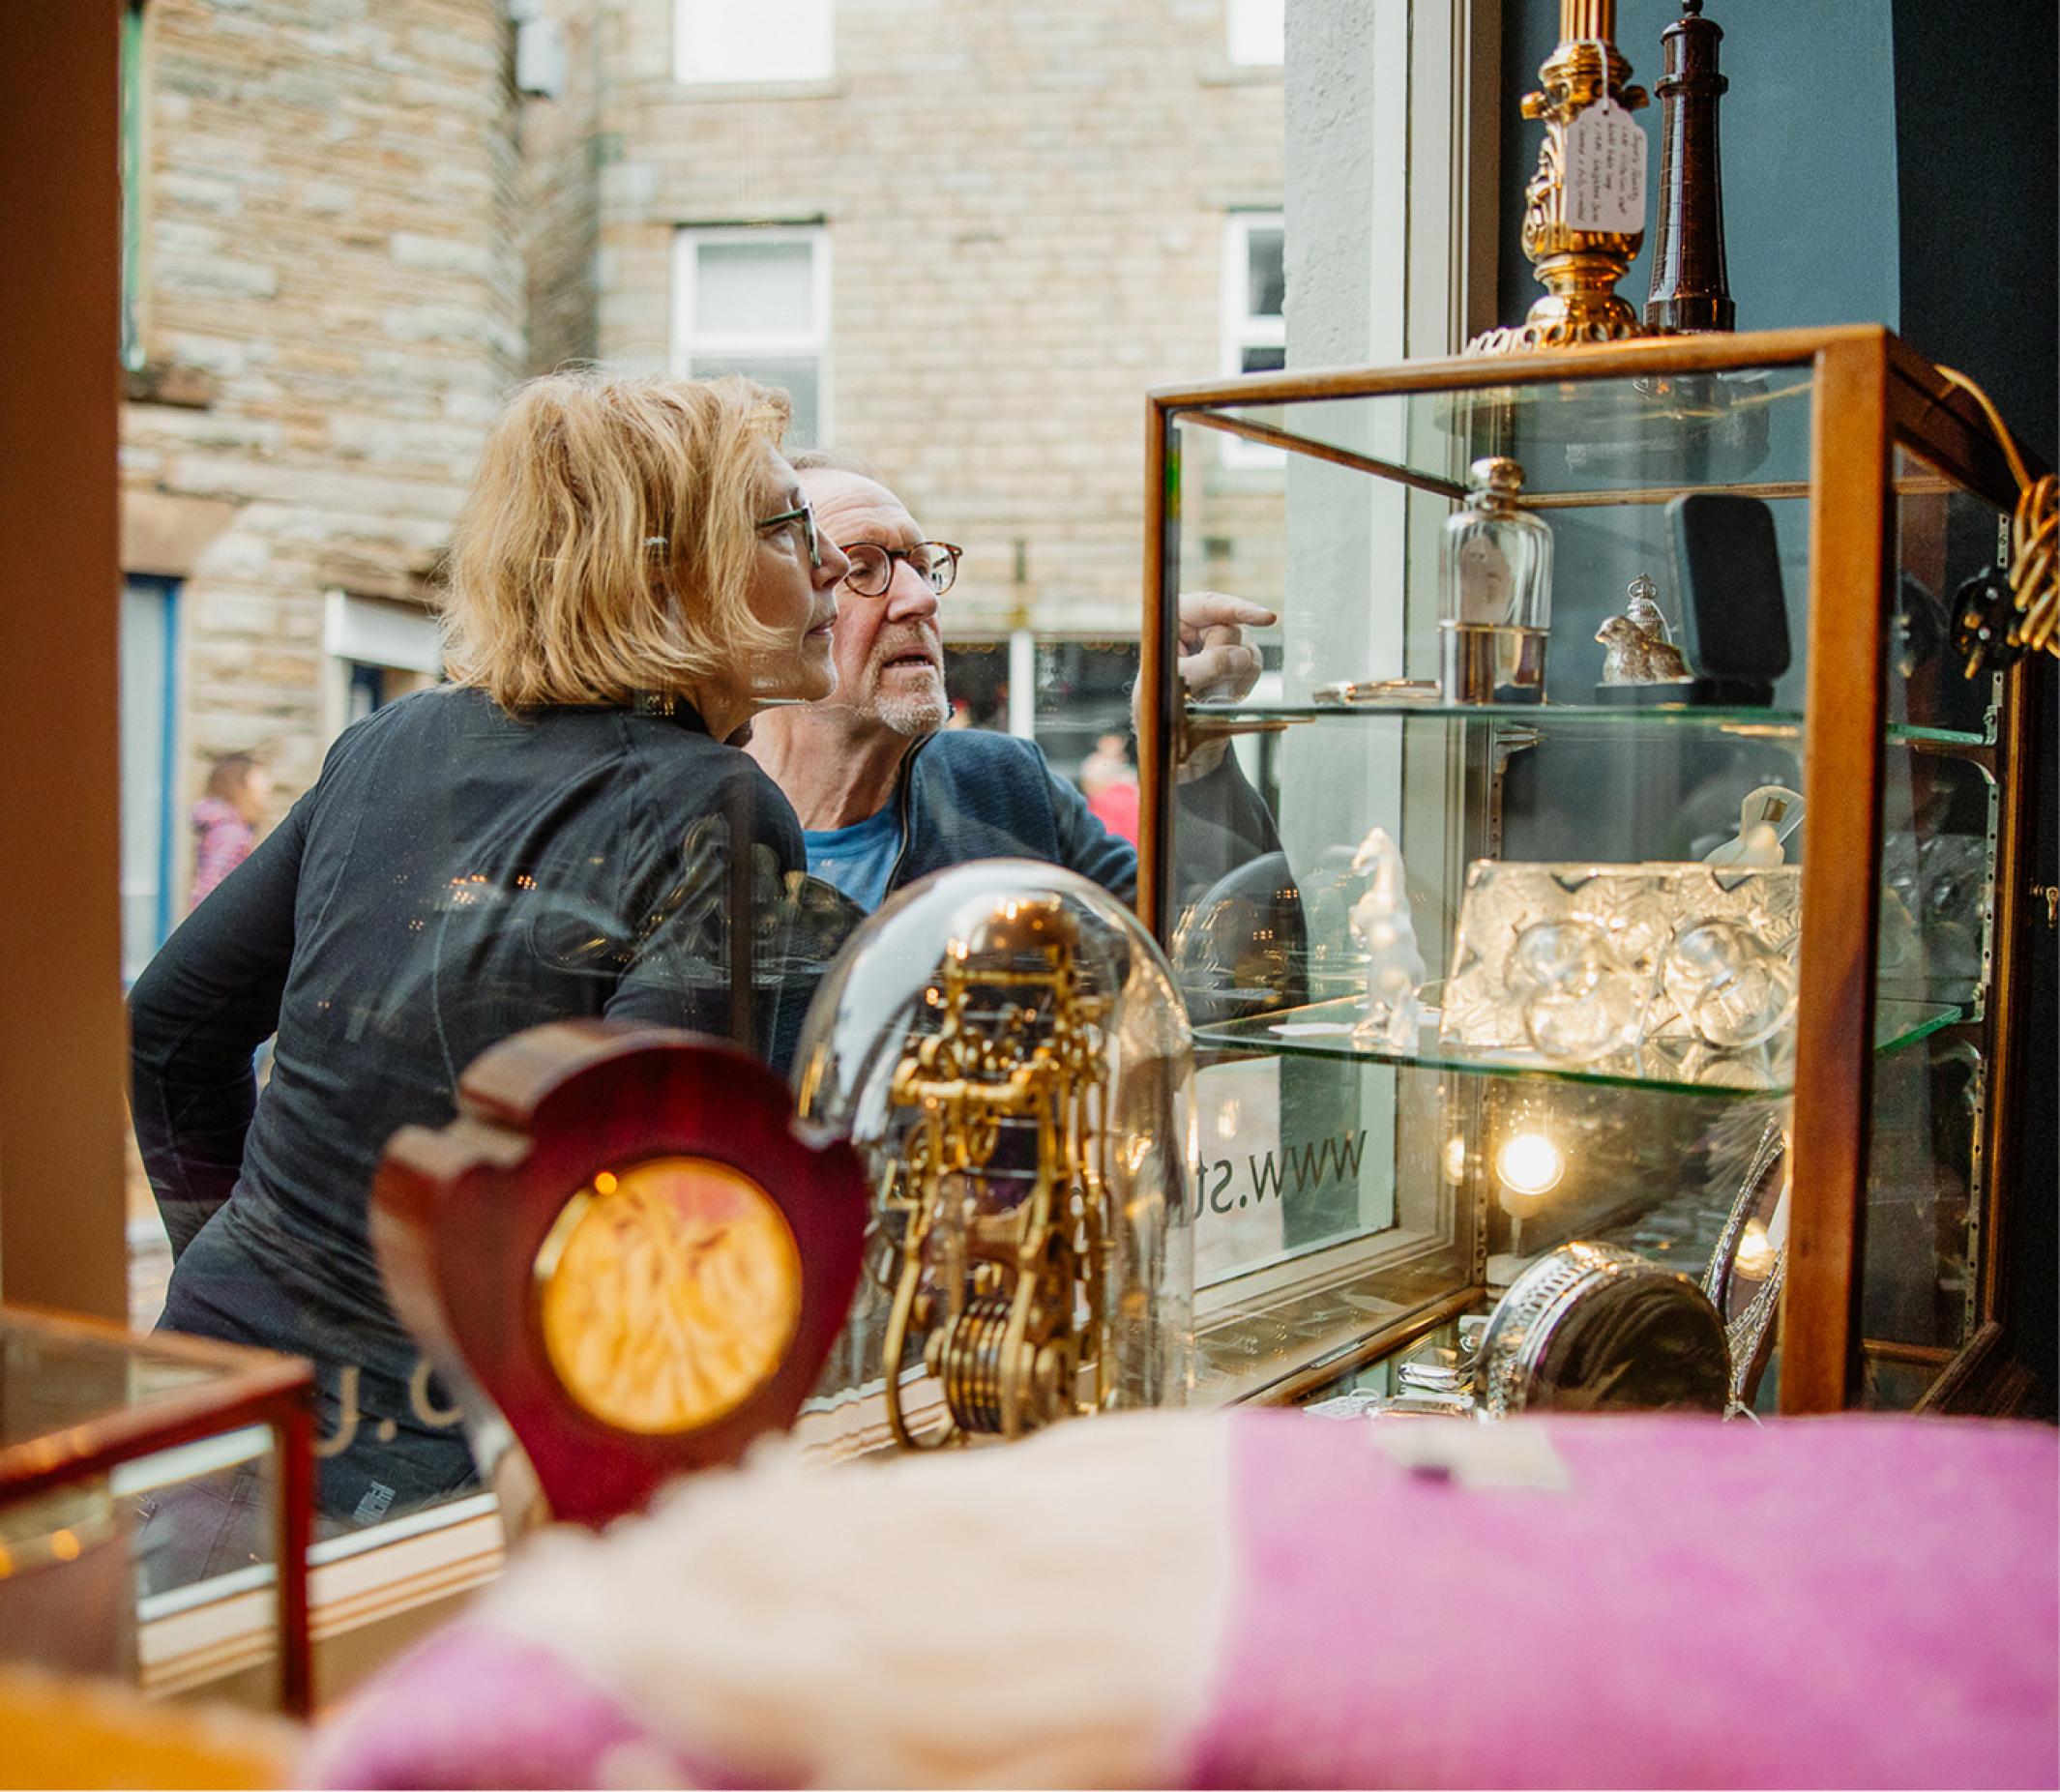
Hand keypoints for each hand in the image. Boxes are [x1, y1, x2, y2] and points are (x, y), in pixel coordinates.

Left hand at [1132, 591, 1278, 782]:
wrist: (1175, 731)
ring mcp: (1226, 640)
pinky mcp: (1243, 658)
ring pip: (1245, 651)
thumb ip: (1203, 668)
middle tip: (1198, 686)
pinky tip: (1220, 694)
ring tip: (1204, 691)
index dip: (1239, 610)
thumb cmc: (1160, 702)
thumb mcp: (1171, 684)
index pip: (1209, 605)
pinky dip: (1237, 686)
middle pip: (1230, 631)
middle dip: (1219, 662)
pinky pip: (1253, 668)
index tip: (1267, 618)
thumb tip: (1241, 657)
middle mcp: (1203, 623)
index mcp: (1177, 617)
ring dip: (1226, 678)